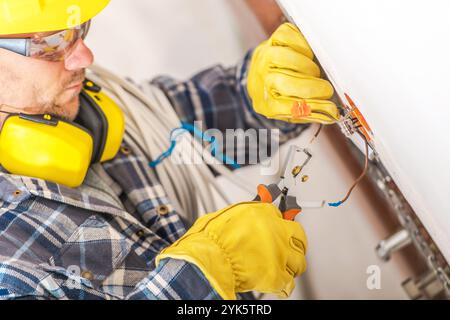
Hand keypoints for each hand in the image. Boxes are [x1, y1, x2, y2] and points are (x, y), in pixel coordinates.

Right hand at [156, 202, 306, 299]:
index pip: (281, 213)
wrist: (207, 259)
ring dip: (292, 264)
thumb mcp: (223, 215)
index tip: (278, 225)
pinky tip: (279, 284)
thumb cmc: (210, 239)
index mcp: (263, 213)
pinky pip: (288, 283)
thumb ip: (239, 216)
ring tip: (286, 266)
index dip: (278, 222)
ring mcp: (279, 253)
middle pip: (298, 235)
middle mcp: (275, 230)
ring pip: (299, 259)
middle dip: (294, 242)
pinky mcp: (276, 275)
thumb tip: (239, 218)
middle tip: (289, 246)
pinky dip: (283, 285)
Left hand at [247, 23, 339, 123]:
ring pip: (285, 58)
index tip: (331, 107)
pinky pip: (287, 37)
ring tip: (315, 72)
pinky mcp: (272, 40)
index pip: (288, 107)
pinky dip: (302, 45)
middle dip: (311, 87)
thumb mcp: (294, 109)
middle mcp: (262, 80)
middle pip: (285, 83)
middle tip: (326, 89)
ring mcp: (264, 57)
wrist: (264, 72)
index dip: (313, 106)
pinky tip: (308, 54)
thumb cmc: (283, 92)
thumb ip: (312, 111)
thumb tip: (333, 111)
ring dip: (307, 66)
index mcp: (266, 103)